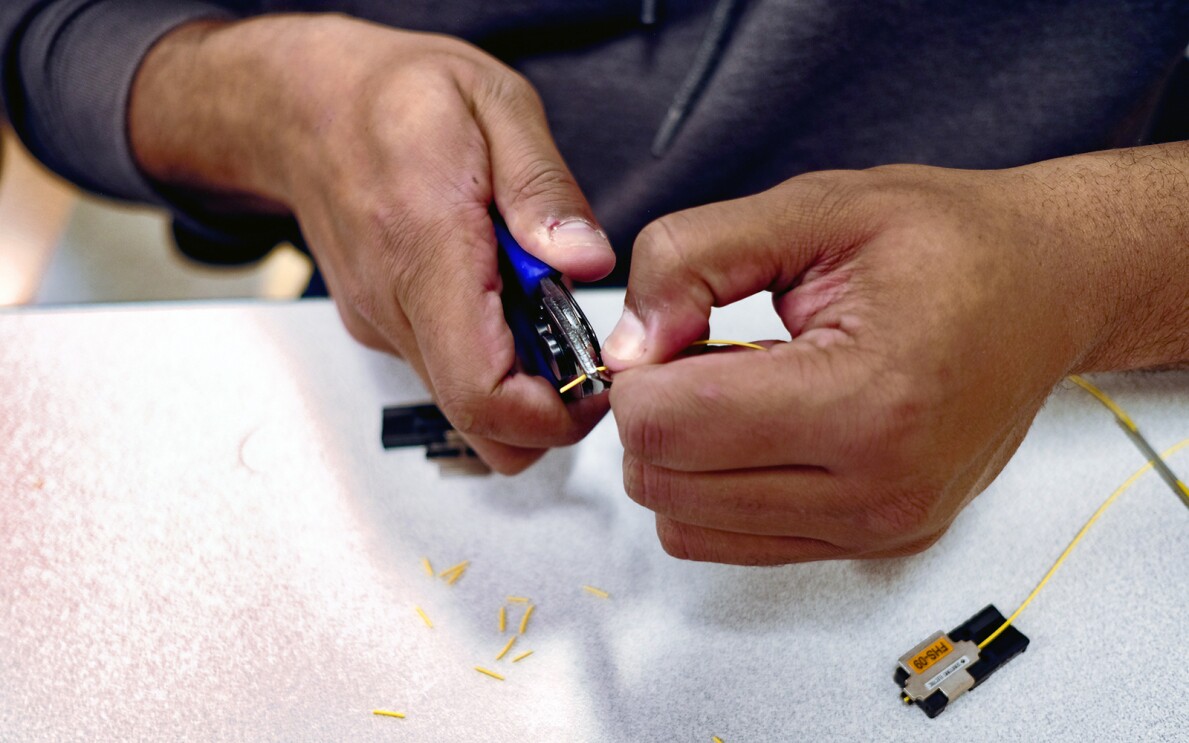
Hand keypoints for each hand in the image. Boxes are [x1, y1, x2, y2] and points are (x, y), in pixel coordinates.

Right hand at [130, 15, 613, 472]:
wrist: (302, 104)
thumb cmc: (393, 97)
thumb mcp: (494, 103)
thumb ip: (544, 188)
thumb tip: (587, 260)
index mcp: (427, 248)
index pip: (482, 390)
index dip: (554, 413)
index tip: (598, 382)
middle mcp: (396, 304)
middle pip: (480, 425)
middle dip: (550, 411)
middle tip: (582, 346)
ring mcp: (385, 326)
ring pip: (467, 408)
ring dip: (525, 378)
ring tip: (540, 300)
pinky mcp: (385, 330)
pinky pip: (448, 372)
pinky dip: (493, 354)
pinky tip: (500, 292)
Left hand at [601, 159, 1167, 563]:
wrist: (1047, 289)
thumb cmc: (950, 245)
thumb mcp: (815, 209)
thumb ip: (693, 259)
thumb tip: (624, 344)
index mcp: (866, 399)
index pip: (668, 426)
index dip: (636, 372)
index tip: (668, 328)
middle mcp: (877, 488)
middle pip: (664, 484)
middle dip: (652, 413)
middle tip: (699, 352)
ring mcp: (878, 528)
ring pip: (685, 526)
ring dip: (680, 457)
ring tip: (736, 389)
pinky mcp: (873, 544)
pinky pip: (730, 544)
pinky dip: (712, 489)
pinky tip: (757, 427)